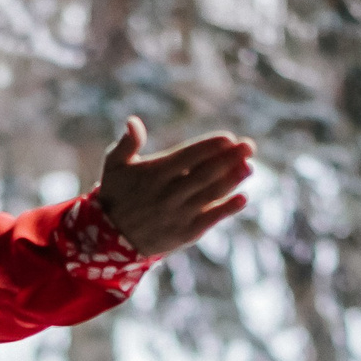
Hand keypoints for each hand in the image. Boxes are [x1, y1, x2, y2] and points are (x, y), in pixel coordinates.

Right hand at [94, 118, 254, 257]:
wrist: (110, 240)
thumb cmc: (117, 194)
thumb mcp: (114, 166)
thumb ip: (126, 143)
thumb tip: (132, 121)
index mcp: (155, 173)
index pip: (188, 156)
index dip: (210, 146)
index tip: (229, 138)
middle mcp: (169, 194)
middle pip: (205, 173)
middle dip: (229, 158)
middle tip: (250, 146)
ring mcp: (178, 214)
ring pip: (211, 195)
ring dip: (233, 180)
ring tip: (249, 167)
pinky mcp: (184, 234)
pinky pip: (209, 220)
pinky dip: (227, 209)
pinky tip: (243, 198)